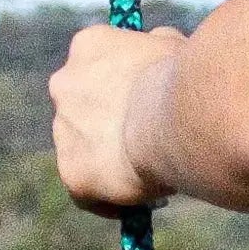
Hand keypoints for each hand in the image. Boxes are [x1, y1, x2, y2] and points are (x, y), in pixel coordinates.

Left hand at [50, 25, 179, 213]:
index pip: (96, 65)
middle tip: (146, 140)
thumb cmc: (184, 77)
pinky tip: (136, 205)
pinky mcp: (73, 175)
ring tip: (147, 174)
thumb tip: (157, 44)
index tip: (145, 100)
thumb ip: (157, 45)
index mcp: (87, 46)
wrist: (179, 118)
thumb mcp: (173, 46)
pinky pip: (88, 194)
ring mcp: (64, 131)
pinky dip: (109, 200)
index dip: (122, 85)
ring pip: (84, 151)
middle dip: (109, 124)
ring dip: (108, 161)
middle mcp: (64, 84)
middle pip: (84, 109)